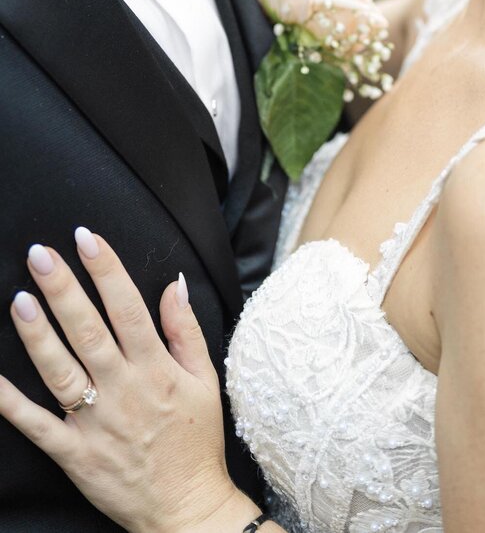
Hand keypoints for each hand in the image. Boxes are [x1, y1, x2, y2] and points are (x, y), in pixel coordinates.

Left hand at [0, 230, 259, 532]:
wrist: (185, 510)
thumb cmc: (195, 441)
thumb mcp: (205, 379)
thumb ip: (186, 329)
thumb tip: (174, 283)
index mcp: (156, 368)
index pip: (128, 308)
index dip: (107, 270)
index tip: (87, 238)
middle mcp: (124, 390)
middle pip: (89, 331)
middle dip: (64, 289)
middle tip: (40, 255)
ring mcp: (95, 423)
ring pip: (61, 371)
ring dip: (38, 335)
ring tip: (19, 299)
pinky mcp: (73, 454)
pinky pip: (36, 425)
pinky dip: (11, 403)